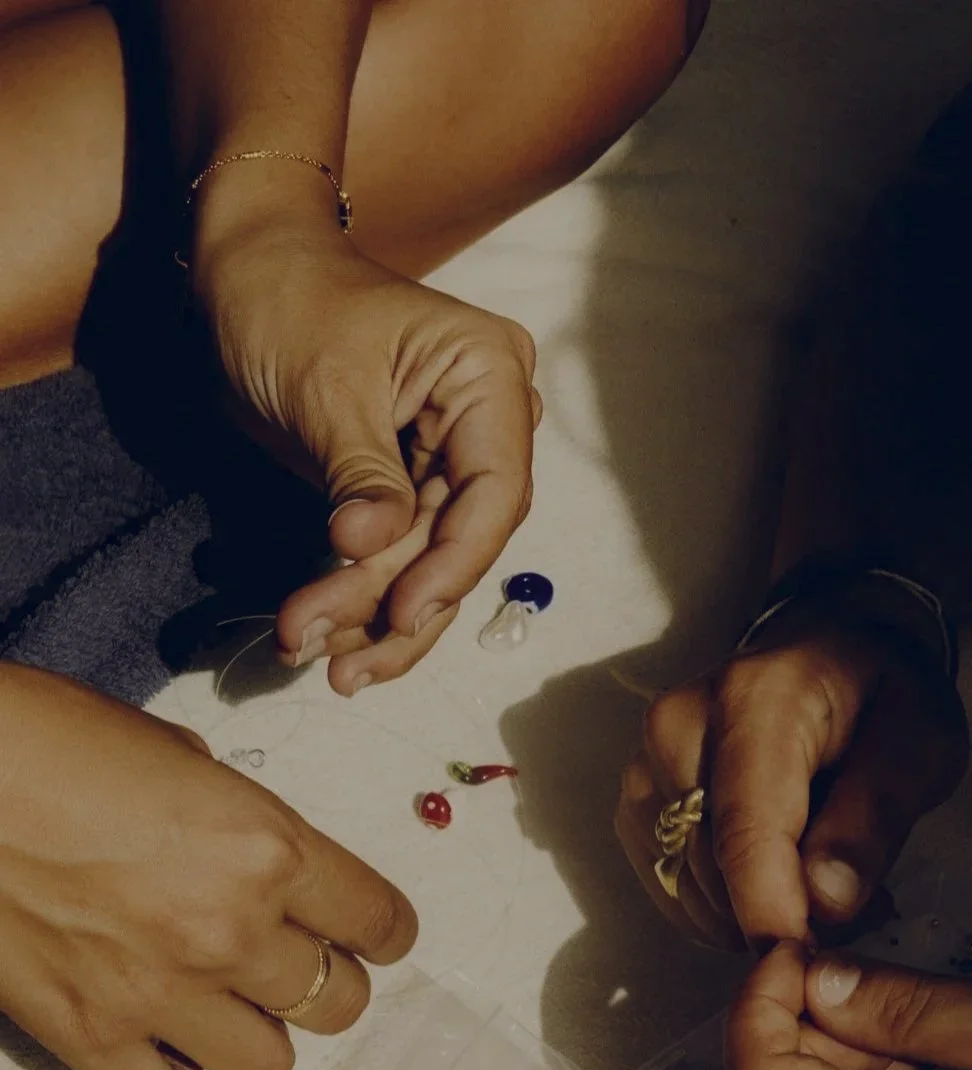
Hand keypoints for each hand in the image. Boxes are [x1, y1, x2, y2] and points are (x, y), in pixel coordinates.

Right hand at [0, 665, 416, 1069]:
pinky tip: (157, 1041)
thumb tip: (251, 853)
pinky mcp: (87, 1036)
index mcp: (267, 848)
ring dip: (255, 1034)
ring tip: (218, 1002)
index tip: (373, 936)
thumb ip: (235, 819)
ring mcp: (160, 993)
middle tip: (284, 961)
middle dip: (322, 982)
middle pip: (337, 1002)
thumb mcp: (174, 753)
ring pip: (268, 1065)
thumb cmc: (47, 738)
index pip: (378, 922)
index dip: (384, 933)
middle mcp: (230, 930)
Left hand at [192, 218, 538, 694]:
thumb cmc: (287, 300)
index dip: (454, 564)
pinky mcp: (405, 490)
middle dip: (395, 603)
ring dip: (371, 617)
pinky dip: (358, 599)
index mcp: (487, 377)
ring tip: (312, 654)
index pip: (496, 492)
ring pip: (426, 563)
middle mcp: (484, 425)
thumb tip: (372, 547)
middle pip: (459, 541)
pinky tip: (324, 638)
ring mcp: (445, 461)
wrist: (238, 274)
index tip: (403, 612)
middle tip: (335, 655)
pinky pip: (395, 558)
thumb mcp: (325, 387)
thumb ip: (361, 473)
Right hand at [615, 603, 966, 947]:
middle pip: (714, 873)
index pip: (745, 832)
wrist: (830, 657)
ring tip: (827, 890)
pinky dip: (725, 910)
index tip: (814, 965)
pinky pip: (672, 891)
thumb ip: (875, 817)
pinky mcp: (638, 803)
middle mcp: (678, 726)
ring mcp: (646, 765)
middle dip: (783, 918)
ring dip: (755, 917)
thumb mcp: (919, 745)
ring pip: (689, 892)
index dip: (774, 916)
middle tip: (861, 909)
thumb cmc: (884, 699)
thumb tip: (824, 902)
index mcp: (754, 700)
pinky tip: (778, 884)